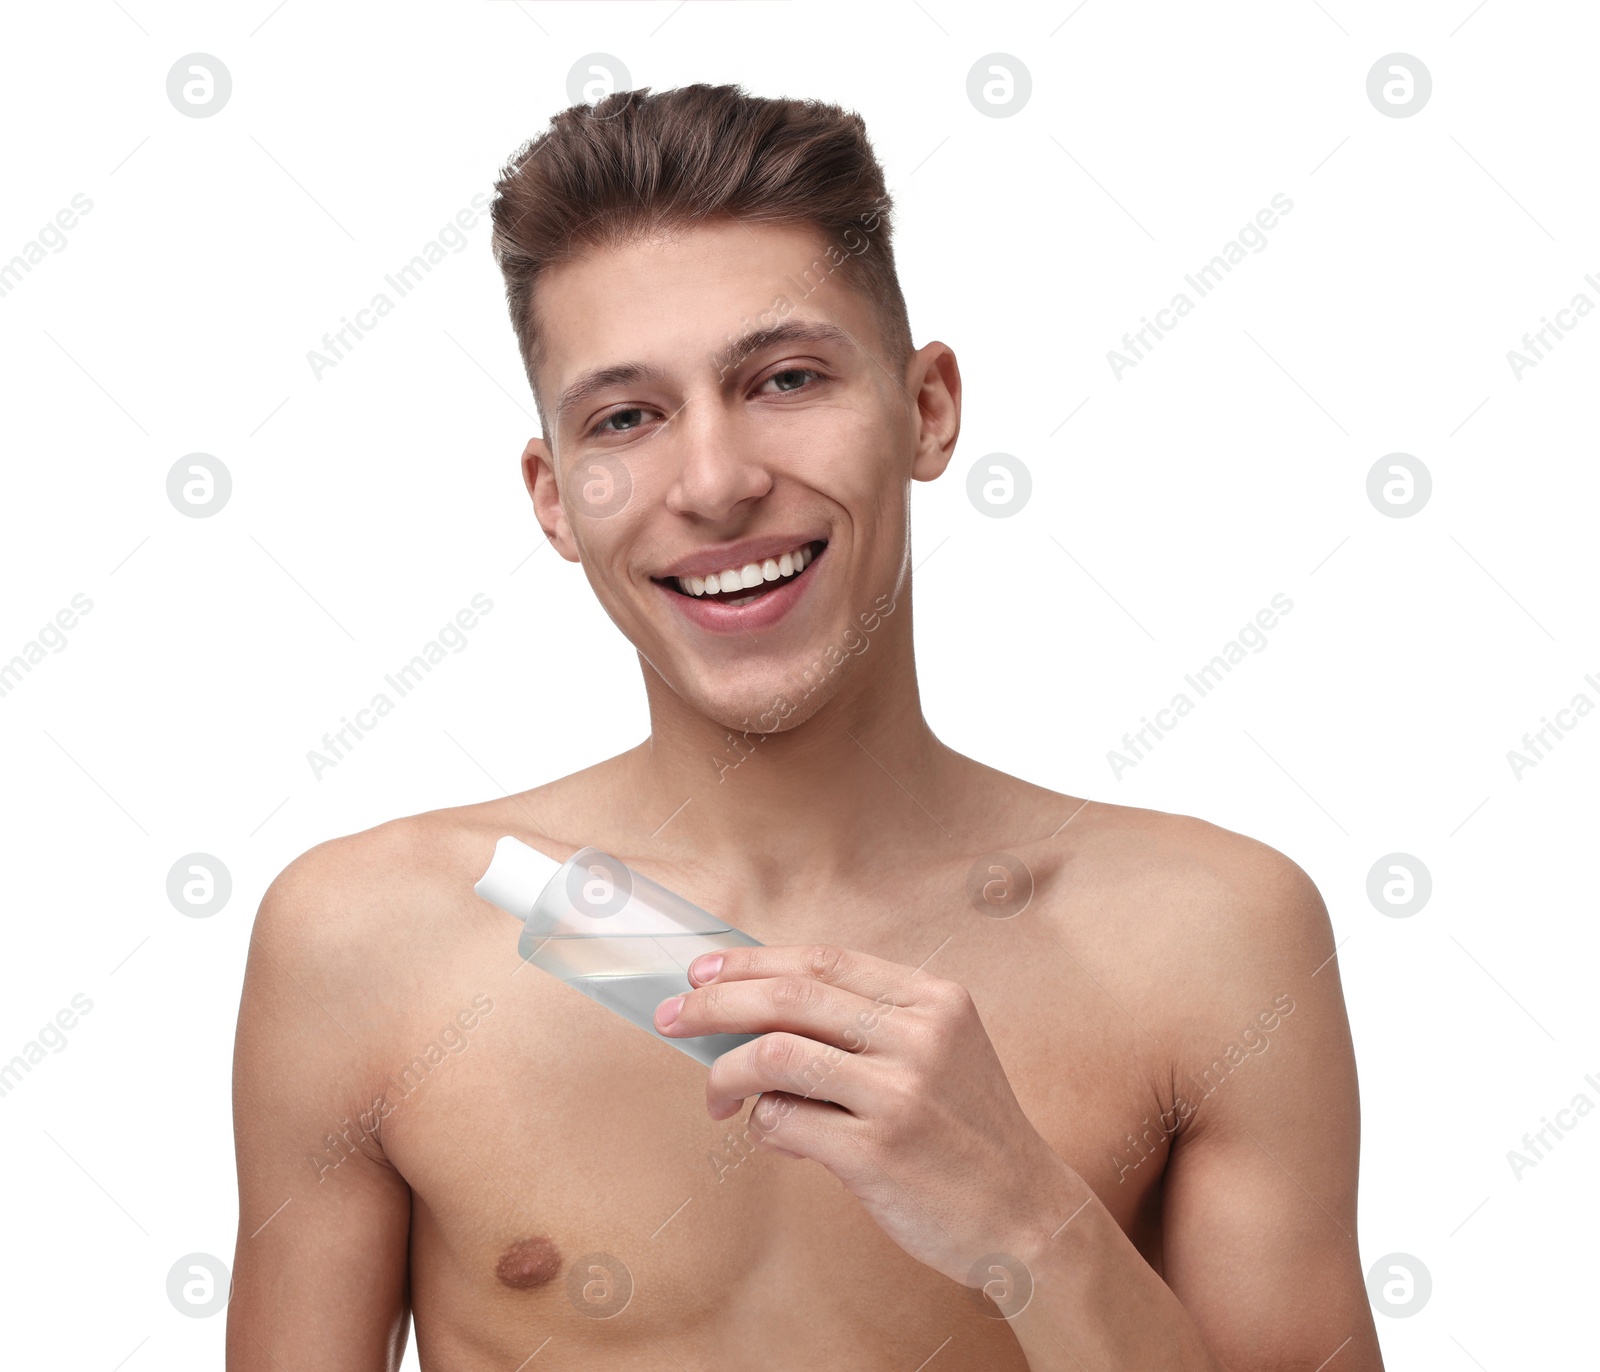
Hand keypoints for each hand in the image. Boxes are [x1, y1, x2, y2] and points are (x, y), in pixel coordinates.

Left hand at [654, 943, 1076, 1286]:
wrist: (1028, 1216)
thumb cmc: (966, 1135)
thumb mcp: (940, 1054)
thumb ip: (865, 1027)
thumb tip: (754, 1015)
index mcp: (933, 1000)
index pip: (823, 960)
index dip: (752, 962)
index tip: (702, 972)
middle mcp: (920, 1036)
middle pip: (791, 996)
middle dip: (716, 1002)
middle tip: (673, 1017)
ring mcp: (901, 1093)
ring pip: (777, 1055)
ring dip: (727, 1072)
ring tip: (717, 1096)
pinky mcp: (879, 1152)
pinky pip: (786, 1122)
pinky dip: (763, 1125)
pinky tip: (769, 1133)